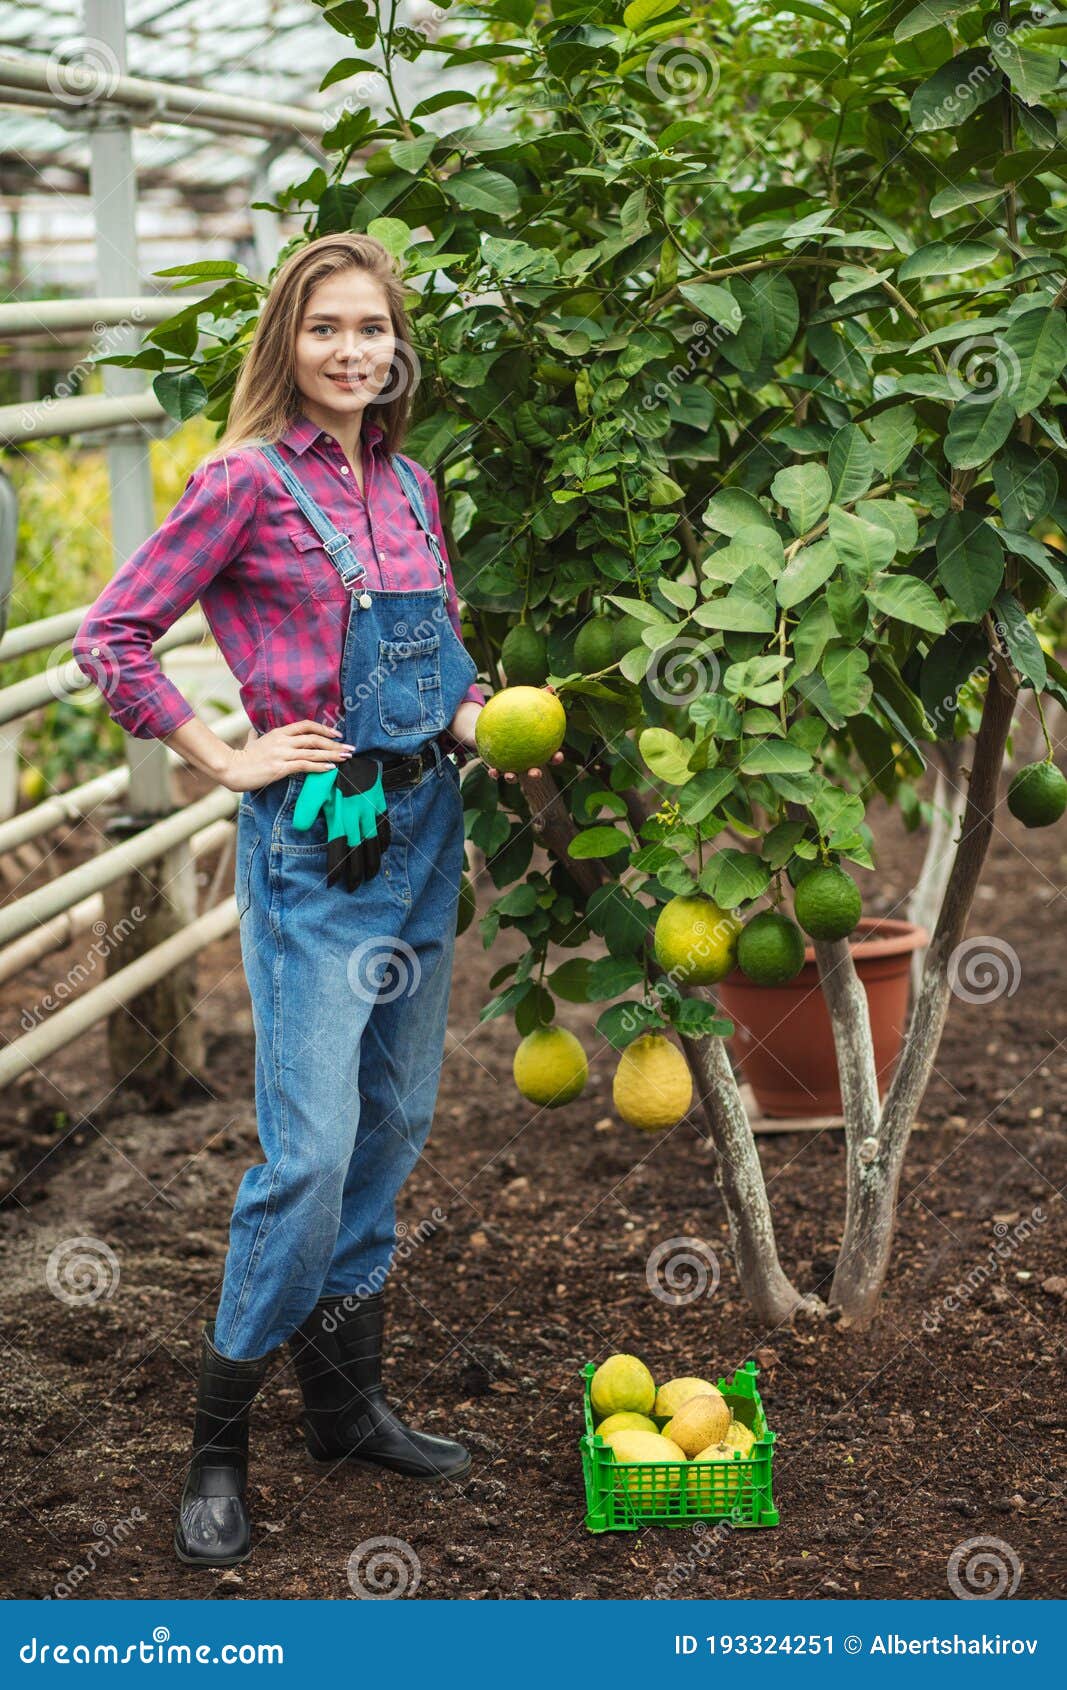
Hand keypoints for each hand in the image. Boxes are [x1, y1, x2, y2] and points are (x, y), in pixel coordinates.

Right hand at [218, 720, 354, 792]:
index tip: (337, 734)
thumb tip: (253, 732)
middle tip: (350, 748)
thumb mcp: (251, 742)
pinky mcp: (280, 767)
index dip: (324, 729)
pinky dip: (319, 766)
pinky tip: (330, 768)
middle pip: (314, 739)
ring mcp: (282, 754)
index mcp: (278, 733)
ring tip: (346, 757)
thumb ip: (255, 736)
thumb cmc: (242, 757)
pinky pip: (304, 765)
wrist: (232, 769)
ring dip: (332, 755)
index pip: (306, 725)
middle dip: (334, 743)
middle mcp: (283, 741)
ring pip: (313, 752)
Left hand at [449, 687, 565, 783]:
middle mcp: (525, 761)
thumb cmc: (514, 717)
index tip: (559, 755)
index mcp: (535, 750)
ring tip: (511, 775)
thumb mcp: (524, 707)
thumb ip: (538, 699)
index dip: (556, 758)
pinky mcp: (496, 767)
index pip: (550, 755)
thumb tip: (550, 687)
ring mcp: (510, 766)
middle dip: (535, 774)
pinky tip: (492, 770)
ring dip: (513, 778)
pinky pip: (495, 772)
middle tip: (537, 772)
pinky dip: (494, 773)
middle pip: (533, 771)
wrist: (491, 728)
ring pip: (513, 776)